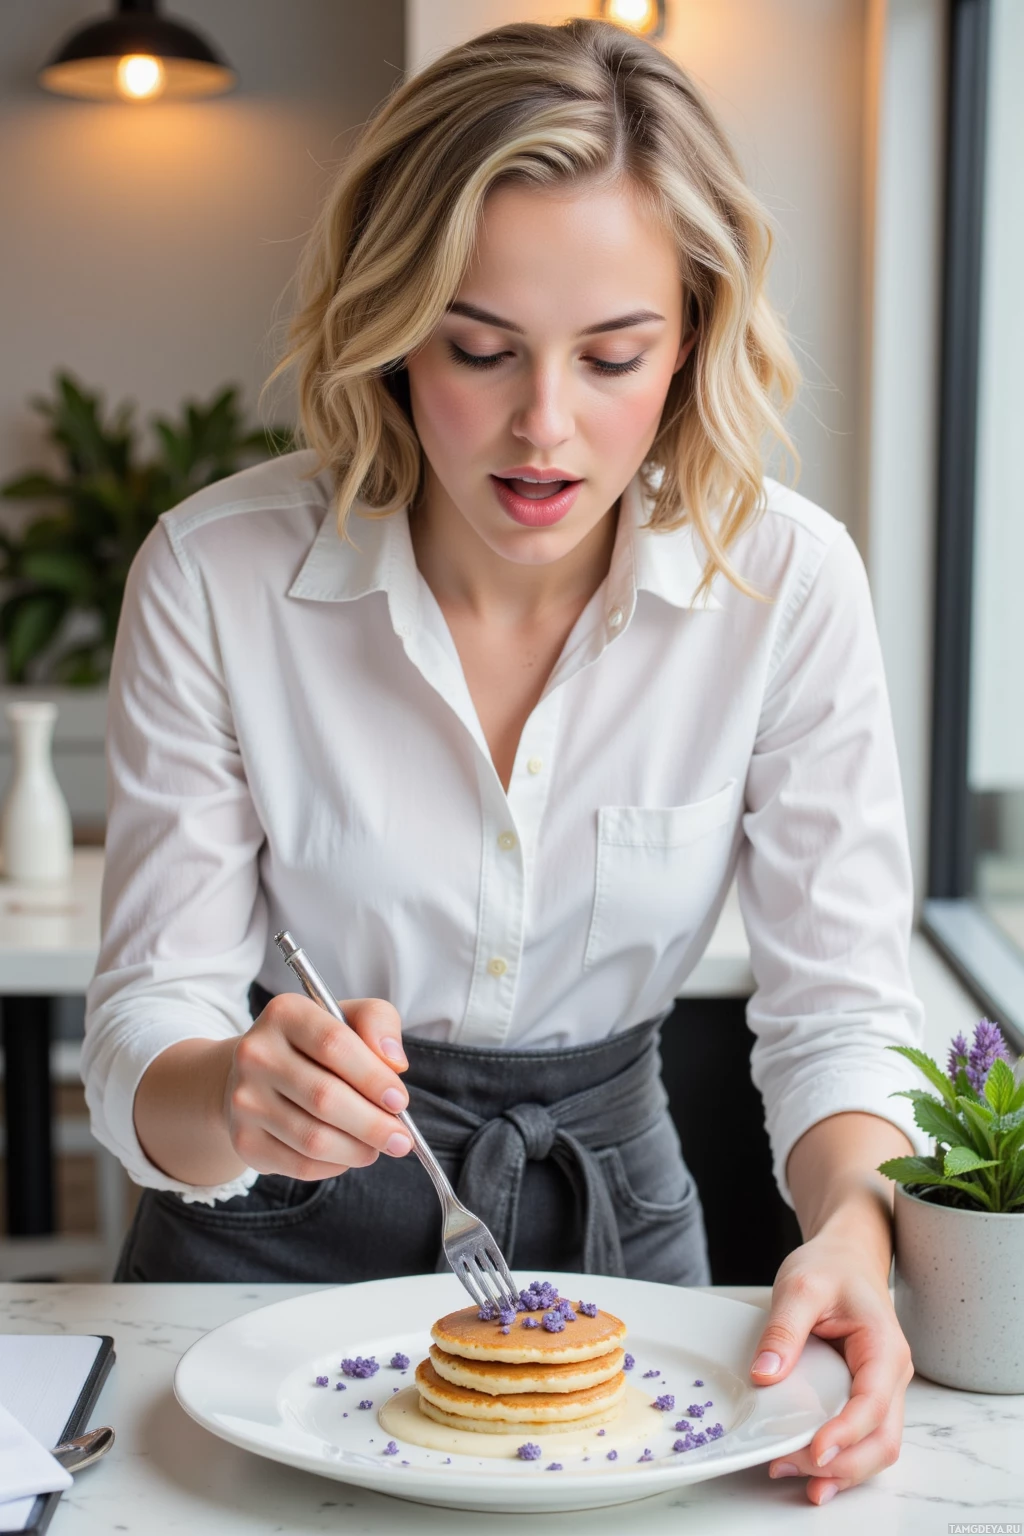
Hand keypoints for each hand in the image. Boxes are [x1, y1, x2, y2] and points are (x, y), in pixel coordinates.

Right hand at [223, 993, 413, 1179]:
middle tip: (402, 1139)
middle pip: (325, 1097)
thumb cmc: (316, 1046)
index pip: (334, 1045)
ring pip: (314, 1138)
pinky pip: (300, 1165)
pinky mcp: (244, 1140)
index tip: (400, 1101)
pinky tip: (348, 1153)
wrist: (257, 1076)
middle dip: (373, 1124)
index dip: (374, 1078)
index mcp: (284, 1013)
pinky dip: (335, 1165)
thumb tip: (395, 1063)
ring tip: (378, 1147)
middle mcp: (255, 1054)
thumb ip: (379, 1023)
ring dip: (358, 1149)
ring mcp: (244, 1100)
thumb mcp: (349, 1017)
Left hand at [749, 1228, 913, 1504]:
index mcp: (883, 1347)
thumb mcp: (800, 1286)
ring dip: (841, 1471)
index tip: (813, 1449)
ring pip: (877, 1448)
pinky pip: (862, 1438)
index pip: (872, 1403)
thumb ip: (784, 1329)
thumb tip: (765, 1373)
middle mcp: (891, 1376)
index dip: (846, 1433)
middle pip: (883, 1440)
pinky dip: (840, 1460)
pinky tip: (809, 1469)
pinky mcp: (865, 1397)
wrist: (847, 1257)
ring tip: (791, 1474)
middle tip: (788, 1466)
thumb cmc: (830, 1268)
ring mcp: (882, 1390)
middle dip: (841, 1464)